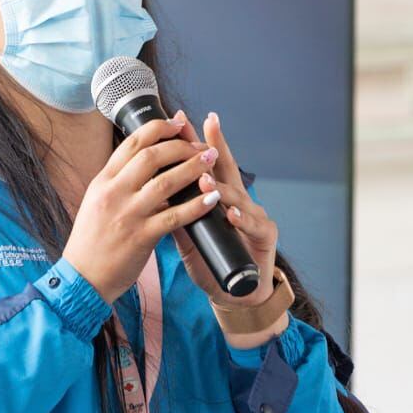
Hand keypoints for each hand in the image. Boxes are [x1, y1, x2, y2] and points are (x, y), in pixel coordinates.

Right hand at [62, 112, 220, 302]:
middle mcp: (114, 193)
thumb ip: (118, 183)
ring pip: (166, 182)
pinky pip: (175, 216)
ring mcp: (128, 214)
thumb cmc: (92, 241)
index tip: (178, 123)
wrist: (83, 277)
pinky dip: (196, 205)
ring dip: (194, 168)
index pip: (132, 143)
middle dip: (182, 146)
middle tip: (202, 146)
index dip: (159, 128)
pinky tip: (212, 198)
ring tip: (211, 161)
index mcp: (103, 181)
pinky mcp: (141, 237)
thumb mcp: (97, 202)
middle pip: (152, 156)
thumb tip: (145, 163)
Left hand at [168, 112, 279, 318]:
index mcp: (217, 196)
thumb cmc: (210, 259)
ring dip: (220, 187)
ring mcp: (254, 215)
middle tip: (204, 127)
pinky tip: (231, 214)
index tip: (179, 119)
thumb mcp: (186, 233)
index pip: (202, 163)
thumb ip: (172, 210)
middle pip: (225, 167)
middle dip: (214, 146)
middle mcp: (238, 199)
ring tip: (205, 180)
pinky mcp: (265, 236)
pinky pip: (253, 224)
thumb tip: (146, 188)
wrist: (235, 292)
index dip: (191, 142)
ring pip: (238, 195)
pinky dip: (241, 218)